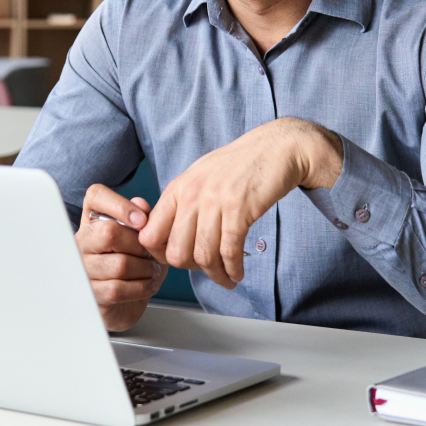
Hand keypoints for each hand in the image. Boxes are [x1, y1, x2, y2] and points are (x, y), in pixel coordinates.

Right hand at [75, 184, 167, 331]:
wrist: (124, 302)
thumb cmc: (133, 261)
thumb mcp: (141, 236)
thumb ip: (142, 217)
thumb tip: (140, 204)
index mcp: (93, 218)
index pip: (96, 196)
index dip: (120, 205)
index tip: (142, 220)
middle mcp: (82, 240)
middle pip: (109, 232)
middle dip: (139, 245)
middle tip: (151, 253)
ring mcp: (83, 267)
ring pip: (119, 264)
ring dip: (145, 269)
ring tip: (153, 270)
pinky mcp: (90, 293)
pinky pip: (118, 288)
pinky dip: (141, 287)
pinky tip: (147, 284)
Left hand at [138, 118, 342, 289]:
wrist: (276, 147)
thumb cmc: (239, 165)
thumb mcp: (201, 177)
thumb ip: (183, 203)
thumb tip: (171, 237)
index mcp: (178, 187)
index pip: (150, 234)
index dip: (161, 256)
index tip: (179, 261)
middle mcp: (191, 194)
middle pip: (176, 253)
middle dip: (191, 269)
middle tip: (207, 270)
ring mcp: (214, 200)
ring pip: (203, 256)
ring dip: (216, 276)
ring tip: (227, 278)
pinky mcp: (239, 208)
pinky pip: (229, 251)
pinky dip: (233, 269)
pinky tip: (238, 272)